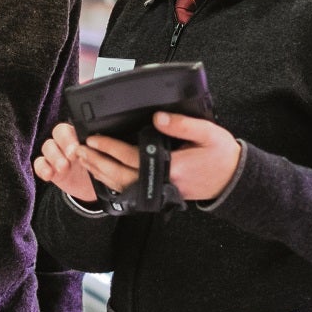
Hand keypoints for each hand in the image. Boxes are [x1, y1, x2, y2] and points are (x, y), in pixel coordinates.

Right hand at [34, 122, 98, 203]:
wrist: (94, 189)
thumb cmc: (100, 169)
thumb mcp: (103, 159)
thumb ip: (100, 150)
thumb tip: (102, 144)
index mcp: (81, 136)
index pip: (73, 127)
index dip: (73, 136)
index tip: (79, 147)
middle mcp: (66, 142)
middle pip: (58, 132)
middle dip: (64, 143)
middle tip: (72, 156)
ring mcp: (56, 155)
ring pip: (47, 146)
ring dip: (54, 156)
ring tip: (64, 168)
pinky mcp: (48, 168)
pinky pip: (39, 164)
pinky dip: (42, 168)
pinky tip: (50, 175)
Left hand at [71, 113, 241, 204]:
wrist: (232, 181)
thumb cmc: (221, 155)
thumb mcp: (207, 133)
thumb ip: (182, 124)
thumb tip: (156, 117)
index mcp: (173, 167)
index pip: (133, 158)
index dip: (111, 148)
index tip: (94, 138)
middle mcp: (162, 182)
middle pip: (121, 175)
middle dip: (98, 162)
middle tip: (79, 149)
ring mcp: (160, 191)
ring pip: (123, 186)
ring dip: (101, 172)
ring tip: (84, 159)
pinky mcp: (160, 193)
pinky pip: (130, 190)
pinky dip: (113, 182)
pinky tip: (103, 173)